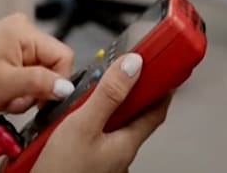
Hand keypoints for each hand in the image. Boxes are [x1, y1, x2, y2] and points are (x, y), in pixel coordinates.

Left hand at [0, 13, 74, 115]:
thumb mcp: (7, 83)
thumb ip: (41, 83)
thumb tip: (67, 87)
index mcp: (24, 30)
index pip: (62, 56)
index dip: (57, 82)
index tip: (40, 100)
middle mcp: (21, 32)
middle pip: (49, 68)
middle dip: (34, 91)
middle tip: (12, 100)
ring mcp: (11, 44)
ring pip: (36, 77)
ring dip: (22, 96)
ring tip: (1, 99)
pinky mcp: (3, 57)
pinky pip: (22, 78)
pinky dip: (12, 92)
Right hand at [31, 53, 170, 172]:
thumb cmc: (63, 171)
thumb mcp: (83, 124)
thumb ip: (108, 94)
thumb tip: (132, 65)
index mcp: (126, 143)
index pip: (156, 110)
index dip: (162, 86)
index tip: (163, 64)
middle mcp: (119, 153)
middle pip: (132, 115)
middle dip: (125, 92)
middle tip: (115, 71)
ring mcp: (103, 159)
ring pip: (110, 124)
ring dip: (101, 106)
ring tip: (82, 94)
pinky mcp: (86, 161)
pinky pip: (93, 134)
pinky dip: (86, 120)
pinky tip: (69, 118)